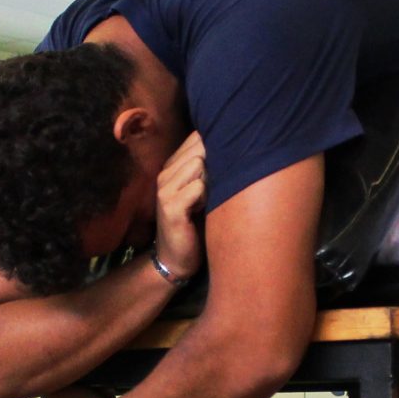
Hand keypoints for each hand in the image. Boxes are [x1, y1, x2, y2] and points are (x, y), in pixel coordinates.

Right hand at [151, 131, 206, 278]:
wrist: (176, 259)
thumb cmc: (197, 224)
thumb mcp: (203, 190)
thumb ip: (209, 167)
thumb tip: (234, 142)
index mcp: (173, 166)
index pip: (196, 138)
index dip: (215, 149)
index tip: (220, 171)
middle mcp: (165, 173)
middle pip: (199, 147)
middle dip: (214, 165)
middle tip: (211, 192)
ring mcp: (165, 188)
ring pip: (199, 164)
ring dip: (210, 183)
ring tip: (204, 202)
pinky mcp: (170, 206)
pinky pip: (198, 187)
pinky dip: (206, 198)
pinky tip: (199, 212)